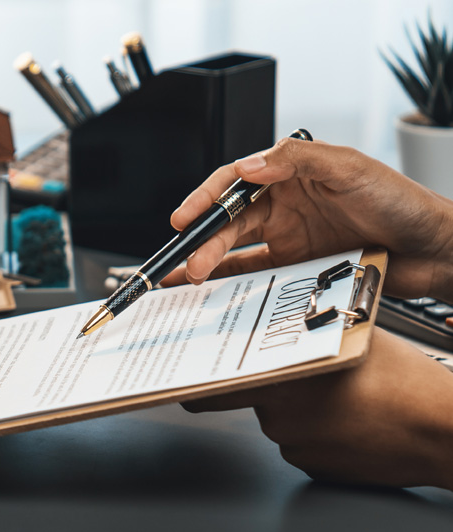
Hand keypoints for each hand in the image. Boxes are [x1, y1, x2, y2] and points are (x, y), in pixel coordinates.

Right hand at [165, 137, 452, 299]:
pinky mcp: (298, 268)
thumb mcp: (351, 168)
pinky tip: (213, 290)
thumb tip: (250, 165)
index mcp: (292, 174)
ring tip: (191, 278)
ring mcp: (291, 238)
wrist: (435, 250)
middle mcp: (286, 205)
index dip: (205, 198)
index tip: (185, 216)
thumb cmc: (403, 202)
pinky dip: (231, 282)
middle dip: (203, 239)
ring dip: (210, 262)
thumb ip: (297, 158)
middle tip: (188, 259)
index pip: (235, 181)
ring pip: (237, 249)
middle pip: (230, 220)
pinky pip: (256, 275)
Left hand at [183, 328, 452, 489]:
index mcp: (283, 380)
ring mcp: (295, 446)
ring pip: (278, 418)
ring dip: (296, 406)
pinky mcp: (313, 467)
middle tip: (282, 377)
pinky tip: (347, 418)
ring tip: (340, 396)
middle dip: (259, 385)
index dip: (195, 383)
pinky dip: (314, 429)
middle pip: (250, 398)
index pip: (213, 387)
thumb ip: (305, 332)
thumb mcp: (350, 336)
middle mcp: (281, 416)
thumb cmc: (407, 382)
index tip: (176, 378)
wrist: (443, 431)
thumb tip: (279, 322)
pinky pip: (300, 442)